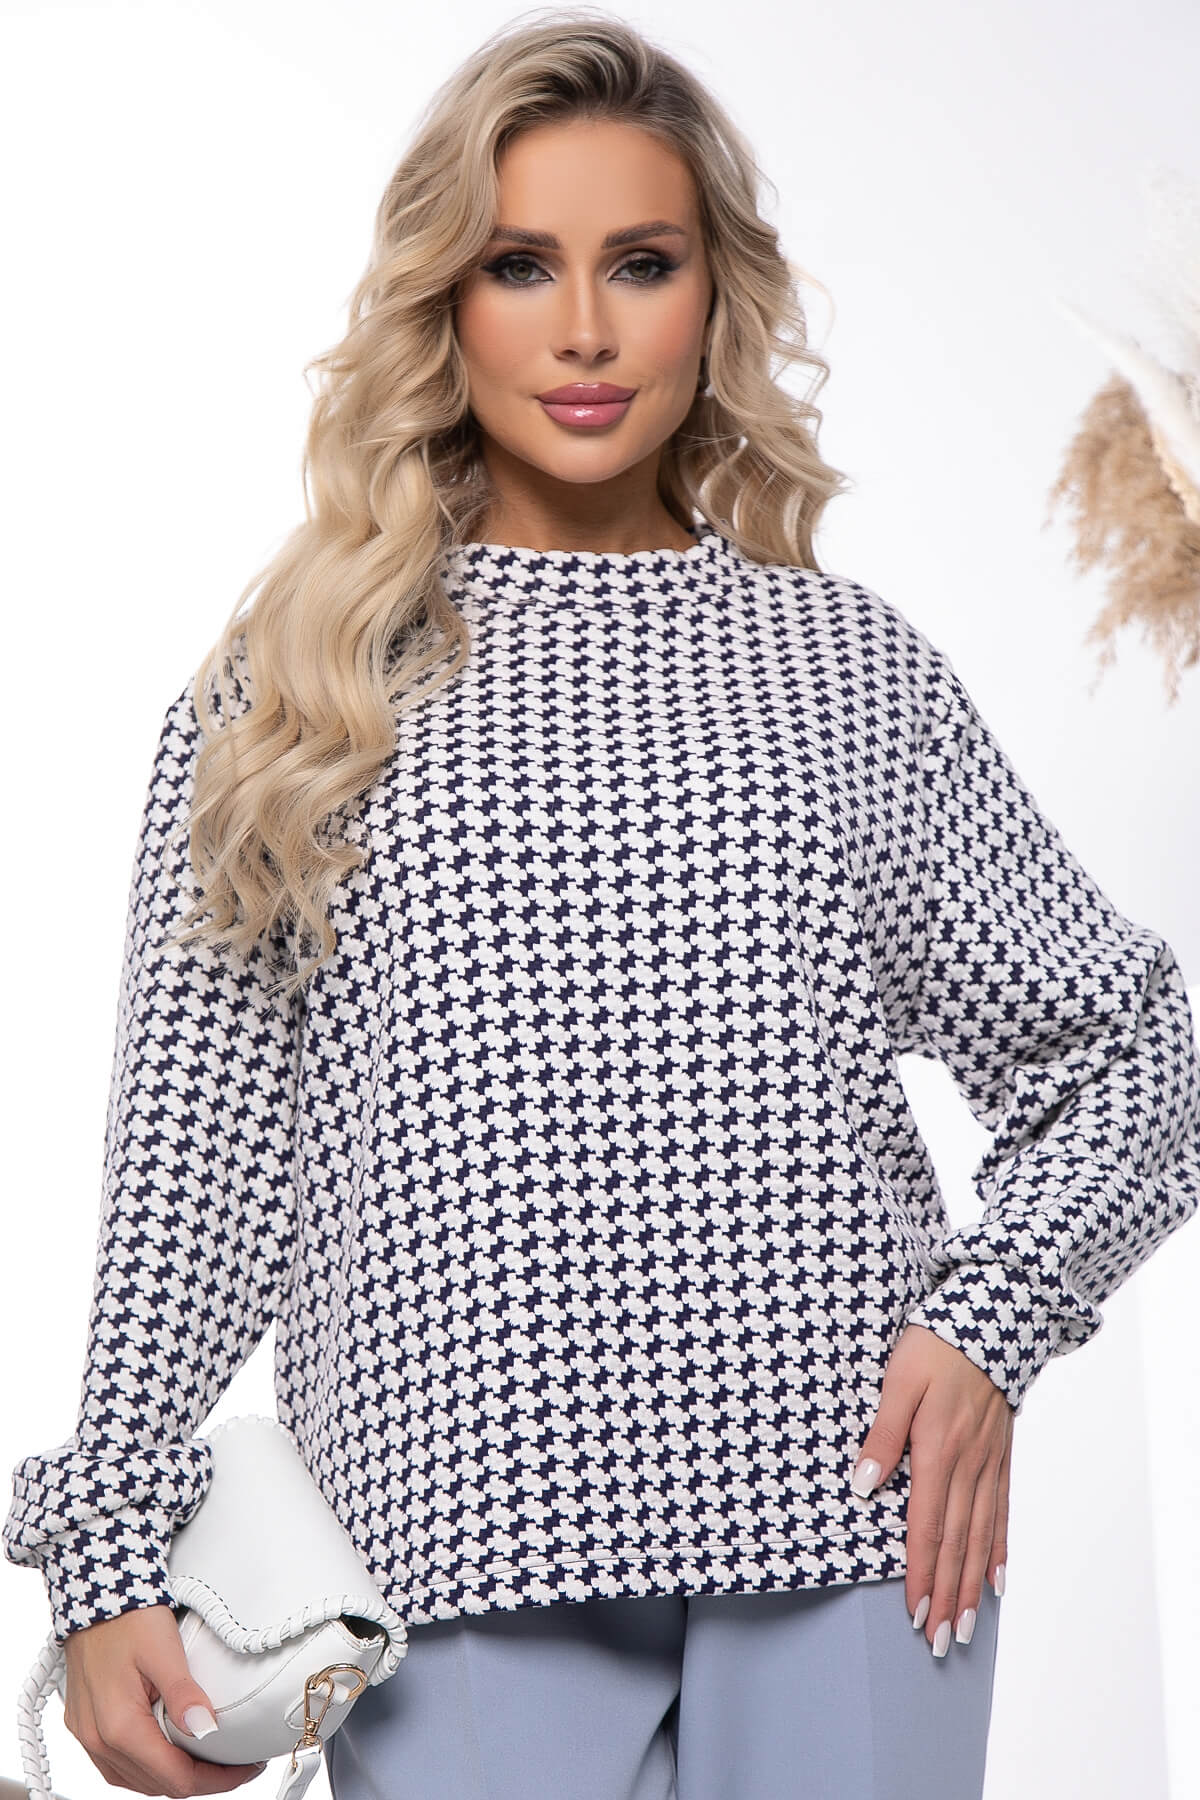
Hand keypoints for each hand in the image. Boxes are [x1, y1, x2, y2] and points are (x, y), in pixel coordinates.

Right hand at [63, 1604, 267, 1794]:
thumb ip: (183, 1693)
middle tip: (234, 1765)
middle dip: (200, 1780)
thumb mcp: (164, 1649)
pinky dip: (147, 1767)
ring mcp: (87, 1735)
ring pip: (136, 1780)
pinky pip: (117, 1765)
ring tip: (208, 1761)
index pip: (175, 1779)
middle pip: (157, 1784)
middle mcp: (98, 1739)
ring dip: (173, 1777)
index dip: (216, 1780)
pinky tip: (167, 1753)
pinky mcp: (83, 1726)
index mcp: (119, 1726)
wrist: (92, 1593)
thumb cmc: (128, 1616)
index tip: (245, 1769)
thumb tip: (206, 1728)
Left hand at [852, 1323, 1012, 1655]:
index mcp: (938, 1450)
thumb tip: (863, 1485)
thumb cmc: (936, 1344)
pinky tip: (996, 1580)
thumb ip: (882, 1434)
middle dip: (947, 1596)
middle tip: (941, 1643)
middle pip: (956, 1543)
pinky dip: (998, 1550)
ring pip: (980, 1536)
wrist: (992, 1316)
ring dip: (971, 1586)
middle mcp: (968, 1465)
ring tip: (967, 1627)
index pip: (926, 1526)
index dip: (919, 1573)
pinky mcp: (1001, 1455)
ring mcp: (989, 1463)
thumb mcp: (898, 1379)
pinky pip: (1001, 1512)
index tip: (915, 1613)